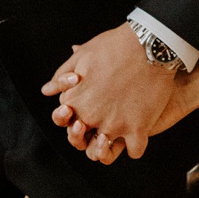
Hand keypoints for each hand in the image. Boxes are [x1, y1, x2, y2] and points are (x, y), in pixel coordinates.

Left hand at [40, 25, 181, 161]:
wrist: (151, 45)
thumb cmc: (116, 46)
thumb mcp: (84, 56)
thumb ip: (62, 77)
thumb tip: (47, 90)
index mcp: (75, 101)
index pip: (65, 121)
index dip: (73, 116)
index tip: (85, 106)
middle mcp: (92, 117)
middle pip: (82, 140)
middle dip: (88, 133)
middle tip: (102, 117)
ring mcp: (115, 125)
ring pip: (105, 152)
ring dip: (108, 146)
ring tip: (115, 131)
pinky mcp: (139, 128)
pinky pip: (134, 150)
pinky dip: (135, 145)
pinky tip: (137, 132)